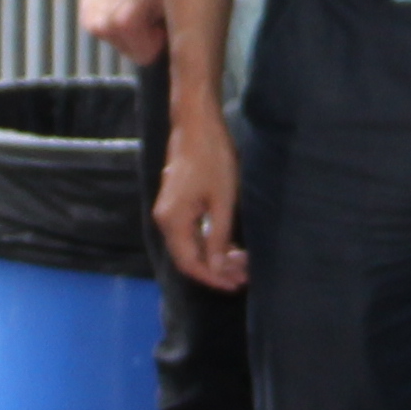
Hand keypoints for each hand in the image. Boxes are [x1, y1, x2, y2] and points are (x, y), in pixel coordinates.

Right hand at [78, 0, 167, 62]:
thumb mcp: (161, 2)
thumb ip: (165, 27)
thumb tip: (169, 43)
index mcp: (127, 24)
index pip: (146, 57)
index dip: (156, 43)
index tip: (158, 26)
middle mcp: (106, 28)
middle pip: (131, 54)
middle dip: (142, 41)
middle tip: (145, 17)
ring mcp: (92, 25)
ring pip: (118, 44)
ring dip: (127, 34)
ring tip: (131, 9)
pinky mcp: (85, 19)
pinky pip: (106, 34)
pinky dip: (114, 26)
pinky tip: (118, 6)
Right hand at [153, 107, 249, 291]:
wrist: (197, 124)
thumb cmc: (213, 158)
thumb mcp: (223, 201)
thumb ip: (219, 237)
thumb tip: (217, 268)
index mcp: (173, 221)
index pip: (190, 264)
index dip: (213, 278)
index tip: (236, 284)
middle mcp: (165, 219)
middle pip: (188, 257)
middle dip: (216, 270)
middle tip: (245, 275)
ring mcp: (169, 210)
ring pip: (191, 245)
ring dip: (214, 256)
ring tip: (242, 262)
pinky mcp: (177, 203)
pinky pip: (191, 232)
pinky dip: (210, 241)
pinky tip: (230, 245)